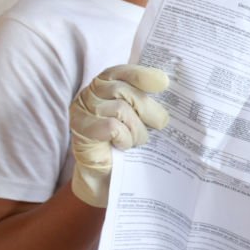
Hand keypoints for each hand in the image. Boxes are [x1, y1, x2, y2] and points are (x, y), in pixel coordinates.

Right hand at [70, 64, 169, 206]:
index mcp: (105, 84)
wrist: (108, 177)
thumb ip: (149, 100)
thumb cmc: (127, 142)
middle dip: (148, 109)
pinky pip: (112, 127)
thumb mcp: (141, 117)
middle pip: (124, 91)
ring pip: (120, 110)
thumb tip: (169, 87)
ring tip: (138, 140)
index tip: (163, 82)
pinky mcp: (80, 130)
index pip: (123, 72)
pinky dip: (124, 138)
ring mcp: (81, 111)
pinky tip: (124, 146)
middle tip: (160, 124)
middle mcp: (90, 93)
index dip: (143, 75)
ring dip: (137, 129)